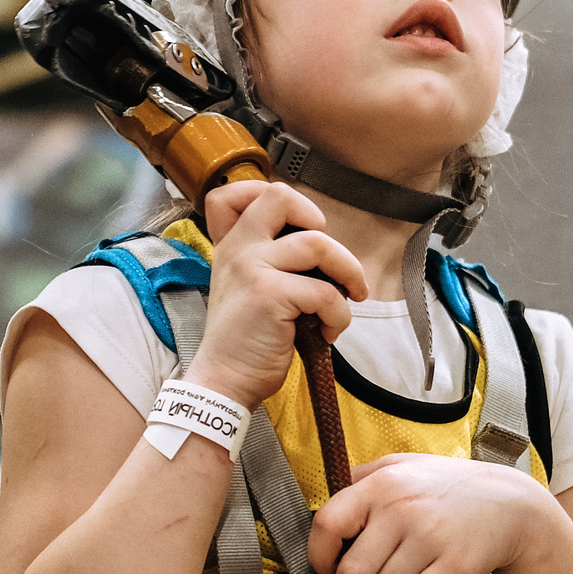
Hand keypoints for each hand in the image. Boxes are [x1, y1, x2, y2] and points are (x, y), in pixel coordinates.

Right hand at [186, 180, 366, 410]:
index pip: (232, 194)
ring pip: (318, 243)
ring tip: (348, 299)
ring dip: (347, 272)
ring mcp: (252, 268)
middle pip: (280, 197)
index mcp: (231, 246)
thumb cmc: (243, 340)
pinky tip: (328, 333)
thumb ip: (265, 261)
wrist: (225, 379)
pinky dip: (340, 316)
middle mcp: (238, 249)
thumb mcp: (243, 288)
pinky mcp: (269, 294)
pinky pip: (326, 292)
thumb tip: (319, 249)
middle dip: (317, 220)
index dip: (269, 195)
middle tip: (326, 258)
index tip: (296, 225)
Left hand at [304, 453, 557, 573]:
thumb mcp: (404, 464)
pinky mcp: (454, 568)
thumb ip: (363, 476)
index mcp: (382, 484)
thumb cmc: (451, 486)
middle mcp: (401, 510)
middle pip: (352, 572)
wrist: (512, 505)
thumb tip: (325, 500)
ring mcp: (429, 540)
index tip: (324, 573)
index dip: (318, 556)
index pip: (329, 524)